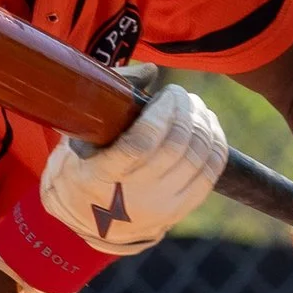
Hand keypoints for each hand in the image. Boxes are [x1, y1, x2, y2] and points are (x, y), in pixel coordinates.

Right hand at [0, 80, 226, 292]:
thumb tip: (151, 72)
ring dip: (203, 125)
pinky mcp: (178, 213)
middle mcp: (133, 197)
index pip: (143, 143)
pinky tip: (208, 127)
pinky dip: (215, 146)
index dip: (164, 112)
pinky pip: (209, 176)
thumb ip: (109, 96)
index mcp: (100, 177)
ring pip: (198, 159)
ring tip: (195, 107)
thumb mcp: (78, 133)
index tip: (166, 92)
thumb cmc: (80, 165)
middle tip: (181, 96)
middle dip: (187, 111)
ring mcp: (158, 208)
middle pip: (177, 147)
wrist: (85, 221)